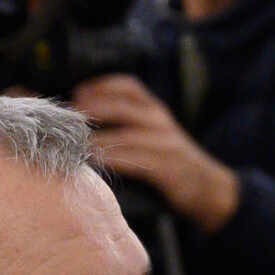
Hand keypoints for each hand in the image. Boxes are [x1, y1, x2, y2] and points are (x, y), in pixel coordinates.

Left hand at [71, 73, 239, 231]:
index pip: (128, 86)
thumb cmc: (172, 163)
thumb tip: (85, 123)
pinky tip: (92, 164)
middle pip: (121, 106)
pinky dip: (111, 160)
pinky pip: (134, 160)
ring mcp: (164, 143)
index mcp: (155, 110)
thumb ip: (129, 124)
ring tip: (70, 143)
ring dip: (95, 138)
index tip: (76, 91)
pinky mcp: (166, 167)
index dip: (100, 85)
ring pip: (124, 134)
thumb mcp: (155, 135)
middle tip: (64, 118)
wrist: (210, 188)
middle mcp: (159, 121)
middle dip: (91, 109)